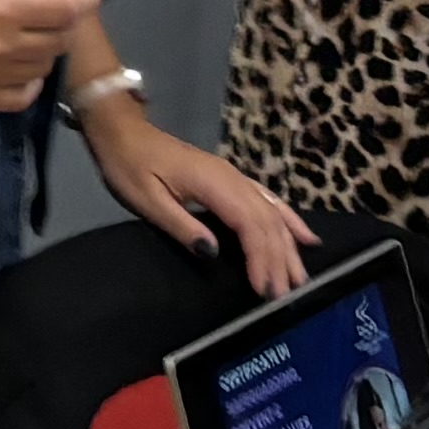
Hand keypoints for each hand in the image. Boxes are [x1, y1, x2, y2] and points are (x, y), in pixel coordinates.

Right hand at [0, 0, 100, 112]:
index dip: (86, 0)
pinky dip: (29, 81)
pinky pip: (23, 96)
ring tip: (22, 31)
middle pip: (59, 39)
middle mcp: (2, 46)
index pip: (65, 10)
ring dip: (44, 47)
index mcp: (3, 8)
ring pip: (44, 67)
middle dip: (62, 20)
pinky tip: (17, 62)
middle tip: (44, 7)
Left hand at [88, 101, 313, 297]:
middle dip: (278, 259)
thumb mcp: (146, 200)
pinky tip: (306, 238)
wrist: (123, 132)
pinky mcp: (231, 180)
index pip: (248, 224)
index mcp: (213, 183)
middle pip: (266, 222)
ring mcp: (234, 178)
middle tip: (286, 296)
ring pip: (272, 214)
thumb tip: (213, 252)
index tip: (265, 288)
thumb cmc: (129, 166)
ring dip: (288, 246)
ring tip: (300, 278)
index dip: (260, 257)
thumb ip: (181, 225)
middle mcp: (232, 179)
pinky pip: (269, 201)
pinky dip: (290, 220)